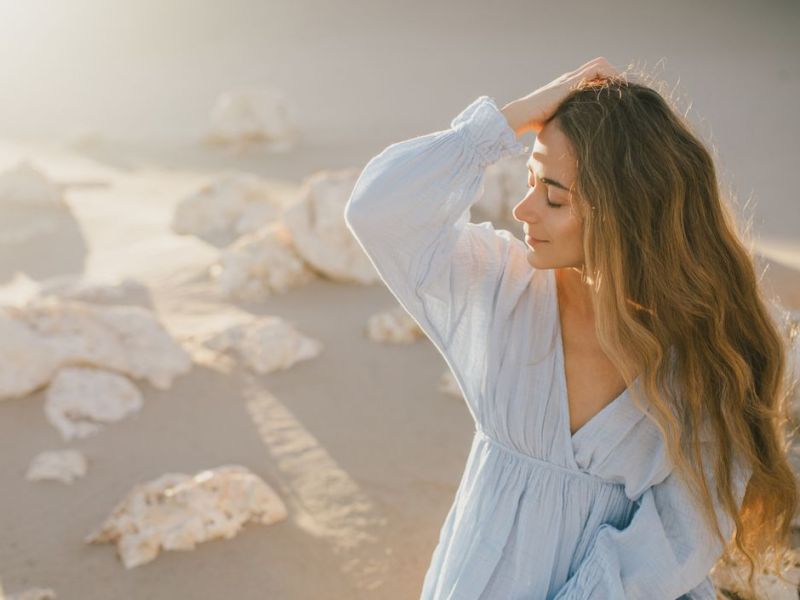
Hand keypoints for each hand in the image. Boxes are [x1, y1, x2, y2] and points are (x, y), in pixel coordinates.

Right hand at [501, 57, 620, 135]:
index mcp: (566, 88)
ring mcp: (570, 78)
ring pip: (599, 64)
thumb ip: (567, 122)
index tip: (615, 97)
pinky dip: (609, 75)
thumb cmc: (534, 124)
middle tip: (623, 91)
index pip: (590, 77)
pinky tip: (616, 89)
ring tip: (623, 89)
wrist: (522, 116)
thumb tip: (575, 139)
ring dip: (613, 74)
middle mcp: (569, 79)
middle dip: (612, 76)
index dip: (604, 82)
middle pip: (597, 66)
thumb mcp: (557, 122)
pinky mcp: (571, 81)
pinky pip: (598, 69)